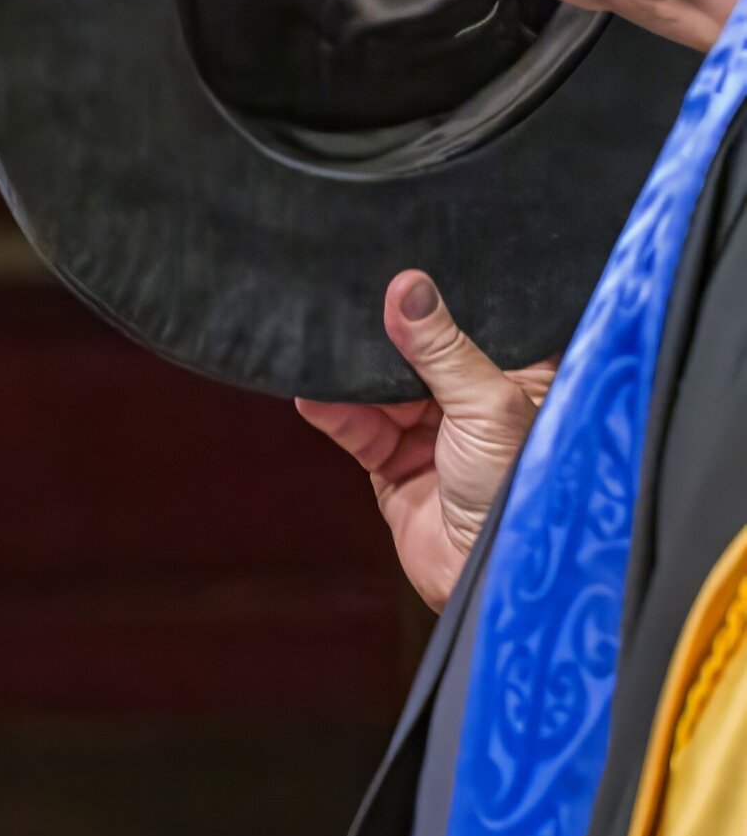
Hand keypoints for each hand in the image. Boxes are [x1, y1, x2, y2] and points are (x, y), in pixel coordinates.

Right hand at [296, 269, 554, 612]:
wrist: (485, 575)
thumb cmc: (516, 491)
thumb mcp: (486, 406)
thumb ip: (442, 349)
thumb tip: (407, 288)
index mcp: (522, 378)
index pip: (482, 322)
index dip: (449, 296)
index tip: (408, 260)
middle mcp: (477, 401)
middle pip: (422, 352)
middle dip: (387, 332)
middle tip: (348, 298)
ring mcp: (434, 433)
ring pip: (383, 389)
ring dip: (352, 375)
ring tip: (319, 347)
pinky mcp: (395, 464)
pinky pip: (358, 429)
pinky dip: (334, 412)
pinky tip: (313, 393)